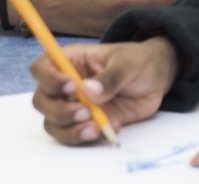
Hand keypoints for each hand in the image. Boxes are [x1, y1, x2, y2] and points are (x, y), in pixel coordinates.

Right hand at [31, 38, 178, 144]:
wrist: (156, 80)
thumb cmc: (139, 62)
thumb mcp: (130, 63)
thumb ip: (111, 77)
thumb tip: (88, 90)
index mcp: (72, 60)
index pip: (42, 68)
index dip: (49, 79)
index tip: (71, 86)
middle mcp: (66, 85)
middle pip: (41, 101)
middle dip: (59, 111)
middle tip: (85, 112)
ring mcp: (74, 106)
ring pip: (53, 124)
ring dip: (71, 130)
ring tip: (97, 127)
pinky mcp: (85, 124)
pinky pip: (74, 136)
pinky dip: (89, 138)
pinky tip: (111, 128)